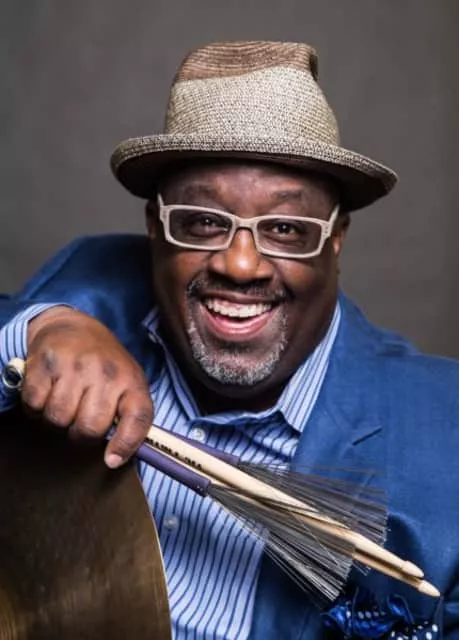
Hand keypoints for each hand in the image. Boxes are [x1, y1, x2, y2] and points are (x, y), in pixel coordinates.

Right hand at [22, 306, 152, 467]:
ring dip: (57, 420)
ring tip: (64, 403)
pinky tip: (47, 393)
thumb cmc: (104, 364)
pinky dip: (36, 407)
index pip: (138, 417)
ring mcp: (75, 366)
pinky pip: (34, 405)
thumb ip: (130, 417)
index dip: (126, 444)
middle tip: (79, 420)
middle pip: (90, 428)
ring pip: (58, 419)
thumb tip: (117, 458)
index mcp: (131, 380)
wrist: (73, 327)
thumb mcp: (127, 383)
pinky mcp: (46, 363)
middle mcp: (106, 372)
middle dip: (81, 434)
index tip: (112, 460)